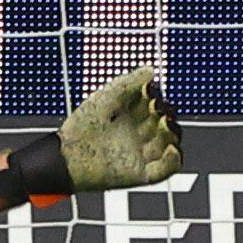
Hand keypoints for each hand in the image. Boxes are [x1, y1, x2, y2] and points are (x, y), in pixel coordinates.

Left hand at [54, 64, 181, 192]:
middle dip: (168, 115)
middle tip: (161, 109)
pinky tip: (171, 147)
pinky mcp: (141, 173)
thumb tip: (150, 69)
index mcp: (129, 117)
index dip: (157, 99)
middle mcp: (137, 135)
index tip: (153, 92)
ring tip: (166, 123)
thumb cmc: (83, 124)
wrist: (69, 154)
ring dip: (173, 133)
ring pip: (169, 144)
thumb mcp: (107, 97)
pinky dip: (173, 159)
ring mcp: (140, 154)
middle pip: (165, 125)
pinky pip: (165, 169)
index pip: (154, 107)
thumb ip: (129, 82)